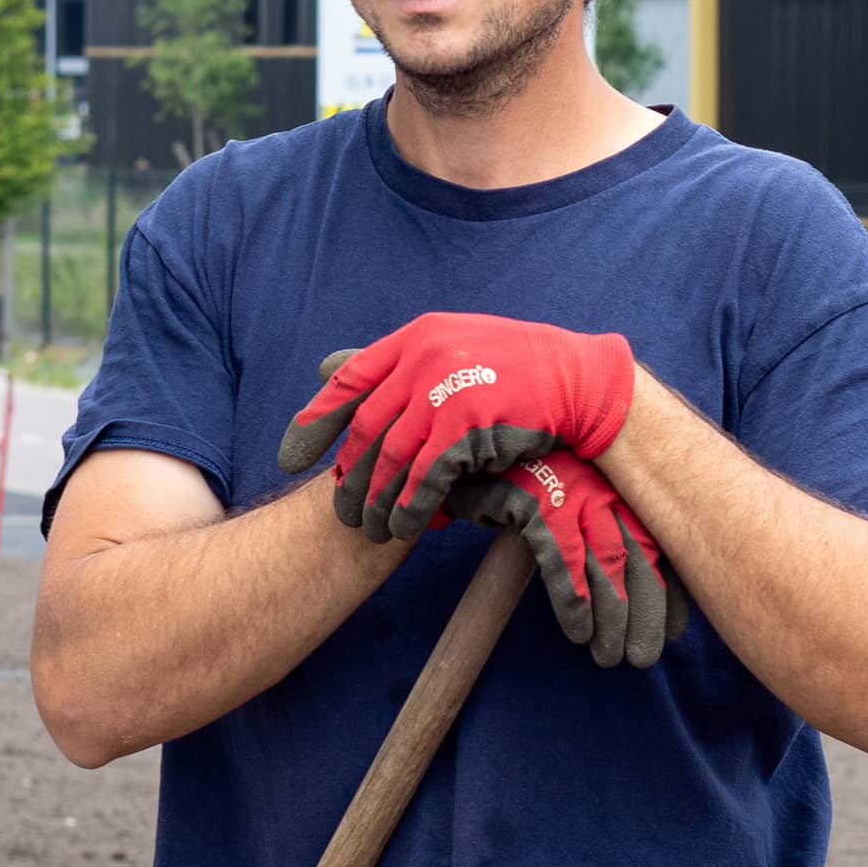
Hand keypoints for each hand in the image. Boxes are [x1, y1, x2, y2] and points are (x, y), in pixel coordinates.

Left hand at [277, 313, 635, 541]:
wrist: (577, 381)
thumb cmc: (514, 370)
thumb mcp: (453, 349)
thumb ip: (400, 364)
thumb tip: (328, 371)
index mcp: (416, 337)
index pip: (349, 379)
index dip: (316, 421)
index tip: (290, 457)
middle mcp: (424, 359)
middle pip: (366, 427)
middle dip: (348, 474)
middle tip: (339, 508)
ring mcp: (445, 391)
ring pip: (390, 456)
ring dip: (374, 498)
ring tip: (366, 528)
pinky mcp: (467, 426)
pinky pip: (425, 476)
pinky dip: (409, 506)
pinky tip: (401, 528)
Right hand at [446, 449, 689, 667]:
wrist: (476, 427)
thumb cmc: (525, 467)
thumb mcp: (570, 490)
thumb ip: (597, 523)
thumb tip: (625, 573)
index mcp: (619, 484)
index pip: (658, 542)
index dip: (670, 591)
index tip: (676, 630)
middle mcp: (605, 487)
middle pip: (640, 559)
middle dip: (646, 614)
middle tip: (644, 657)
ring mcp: (572, 494)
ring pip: (608, 566)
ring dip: (613, 618)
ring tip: (610, 657)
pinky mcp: (536, 504)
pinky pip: (563, 562)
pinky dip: (574, 602)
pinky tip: (579, 632)